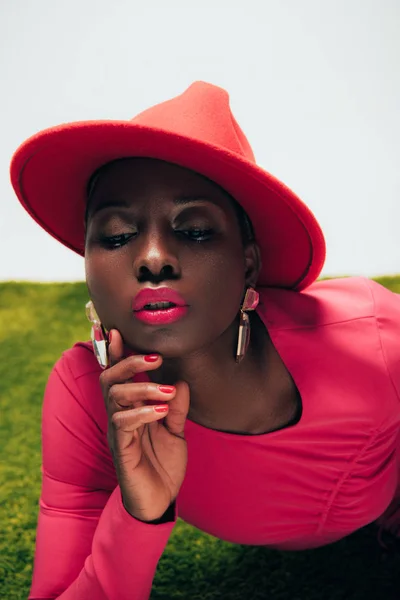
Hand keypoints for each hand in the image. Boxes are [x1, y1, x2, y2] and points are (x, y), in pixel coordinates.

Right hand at [99, 329, 189, 522]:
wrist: (159, 502)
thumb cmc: (162, 465)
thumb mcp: (176, 431)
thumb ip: (177, 407)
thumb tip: (182, 381)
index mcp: (131, 409)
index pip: (120, 376)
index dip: (117, 353)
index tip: (120, 331)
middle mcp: (120, 416)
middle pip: (110, 379)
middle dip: (129, 362)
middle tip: (156, 358)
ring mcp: (118, 432)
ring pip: (115, 397)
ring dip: (142, 387)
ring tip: (167, 391)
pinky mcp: (121, 450)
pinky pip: (123, 424)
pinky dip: (142, 413)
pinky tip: (162, 412)